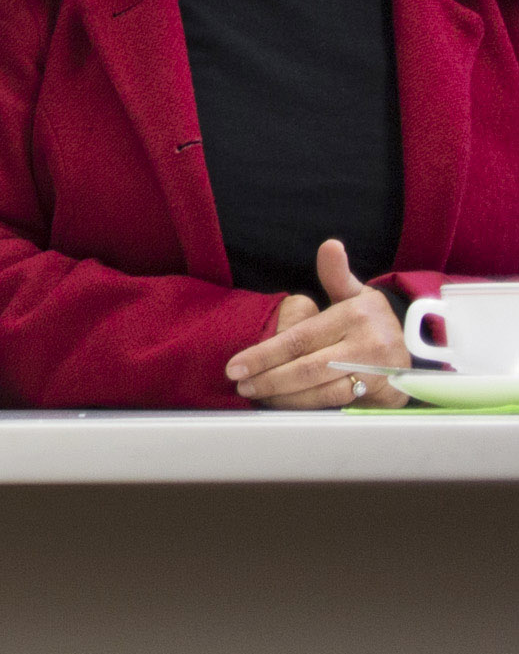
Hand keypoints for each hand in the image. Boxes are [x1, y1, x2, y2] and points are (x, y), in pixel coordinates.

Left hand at [227, 239, 407, 406]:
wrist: (418, 349)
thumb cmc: (372, 319)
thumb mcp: (357, 293)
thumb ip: (336, 274)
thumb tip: (330, 246)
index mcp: (354, 316)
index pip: (300, 339)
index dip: (265, 355)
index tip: (236, 366)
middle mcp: (366, 345)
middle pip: (307, 368)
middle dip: (269, 379)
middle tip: (241, 385)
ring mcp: (376, 372)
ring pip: (323, 391)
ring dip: (286, 398)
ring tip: (258, 396)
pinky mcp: (384, 394)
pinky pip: (339, 404)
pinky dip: (310, 407)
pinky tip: (286, 406)